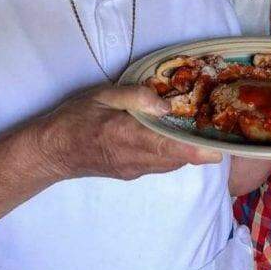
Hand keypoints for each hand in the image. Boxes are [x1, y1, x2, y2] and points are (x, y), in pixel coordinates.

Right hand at [32, 84, 221, 180]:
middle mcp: (134, 158)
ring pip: (170, 164)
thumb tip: (165, 103)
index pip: (168, 147)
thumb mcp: (102, 96)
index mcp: (127, 136)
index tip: (219, 150)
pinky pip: (160, 165)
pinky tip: (174, 136)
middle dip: (200, 148)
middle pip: (176, 159)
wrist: (51, 152)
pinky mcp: (130, 173)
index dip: (196, 151)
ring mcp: (133, 170)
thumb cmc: (75, 118)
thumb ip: (135, 96)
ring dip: (187, 151)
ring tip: (201, 130)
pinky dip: (172, 153)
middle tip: (218, 130)